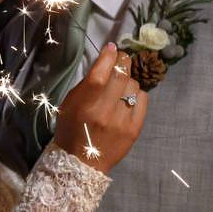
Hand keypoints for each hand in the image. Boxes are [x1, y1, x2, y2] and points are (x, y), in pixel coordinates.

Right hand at [48, 43, 147, 173]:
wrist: (82, 163)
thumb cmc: (71, 130)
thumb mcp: (69, 104)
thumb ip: (86, 84)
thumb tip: (105, 62)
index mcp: (85, 104)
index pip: (101, 72)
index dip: (109, 56)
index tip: (112, 48)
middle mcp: (104, 111)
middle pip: (121, 74)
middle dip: (122, 61)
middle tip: (121, 59)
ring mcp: (121, 121)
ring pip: (134, 85)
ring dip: (128, 81)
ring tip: (121, 86)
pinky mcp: (134, 129)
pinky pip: (143, 100)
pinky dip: (137, 95)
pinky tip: (129, 99)